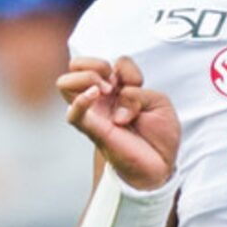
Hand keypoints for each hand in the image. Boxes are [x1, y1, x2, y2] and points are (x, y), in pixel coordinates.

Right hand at [58, 54, 179, 190]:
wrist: (161, 165)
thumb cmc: (159, 135)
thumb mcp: (158, 101)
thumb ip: (138, 88)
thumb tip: (118, 95)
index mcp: (115, 90)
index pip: (104, 62)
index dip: (122, 66)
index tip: (137, 83)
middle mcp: (100, 99)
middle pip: (75, 65)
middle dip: (94, 64)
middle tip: (113, 82)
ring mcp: (94, 114)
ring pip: (64, 83)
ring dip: (86, 78)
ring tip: (106, 91)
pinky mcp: (93, 131)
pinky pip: (72, 114)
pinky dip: (80, 101)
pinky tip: (96, 95)